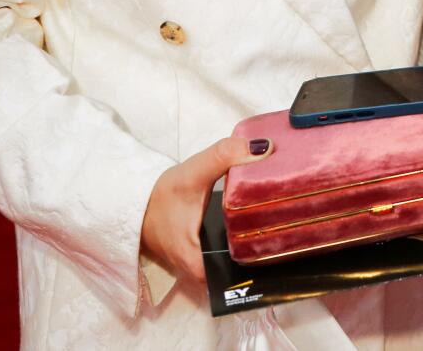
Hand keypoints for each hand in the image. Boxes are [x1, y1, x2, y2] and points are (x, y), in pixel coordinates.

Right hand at [141, 135, 273, 283]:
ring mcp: (197, 263)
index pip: (234, 276)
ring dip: (250, 244)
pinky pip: (223, 252)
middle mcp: (198, 270)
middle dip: (260, 250)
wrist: (134, 200)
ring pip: (231, 262)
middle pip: (238, 270)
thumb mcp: (193, 173)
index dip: (259, 260)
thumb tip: (264, 148)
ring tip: (278, 221)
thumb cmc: (159, 195)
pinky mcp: (198, 252)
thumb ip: (225, 156)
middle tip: (288, 225)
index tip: (280, 240)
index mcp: (196, 261)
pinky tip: (255, 219)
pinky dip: (238, 239)